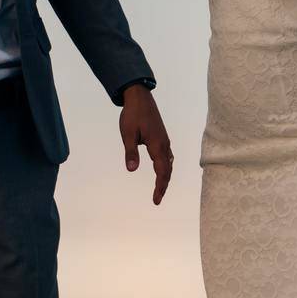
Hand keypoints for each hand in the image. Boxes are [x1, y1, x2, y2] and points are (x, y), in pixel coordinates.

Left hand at [120, 85, 172, 204]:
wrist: (139, 97)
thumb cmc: (132, 114)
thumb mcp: (127, 134)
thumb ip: (131, 152)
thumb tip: (132, 170)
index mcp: (157, 145)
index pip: (161, 171)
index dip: (159, 187)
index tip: (156, 200)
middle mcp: (164, 144)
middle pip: (167, 170)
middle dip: (163, 186)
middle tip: (157, 199)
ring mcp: (164, 140)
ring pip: (168, 163)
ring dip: (165, 177)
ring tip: (159, 189)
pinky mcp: (162, 137)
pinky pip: (167, 156)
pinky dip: (165, 167)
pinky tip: (161, 170)